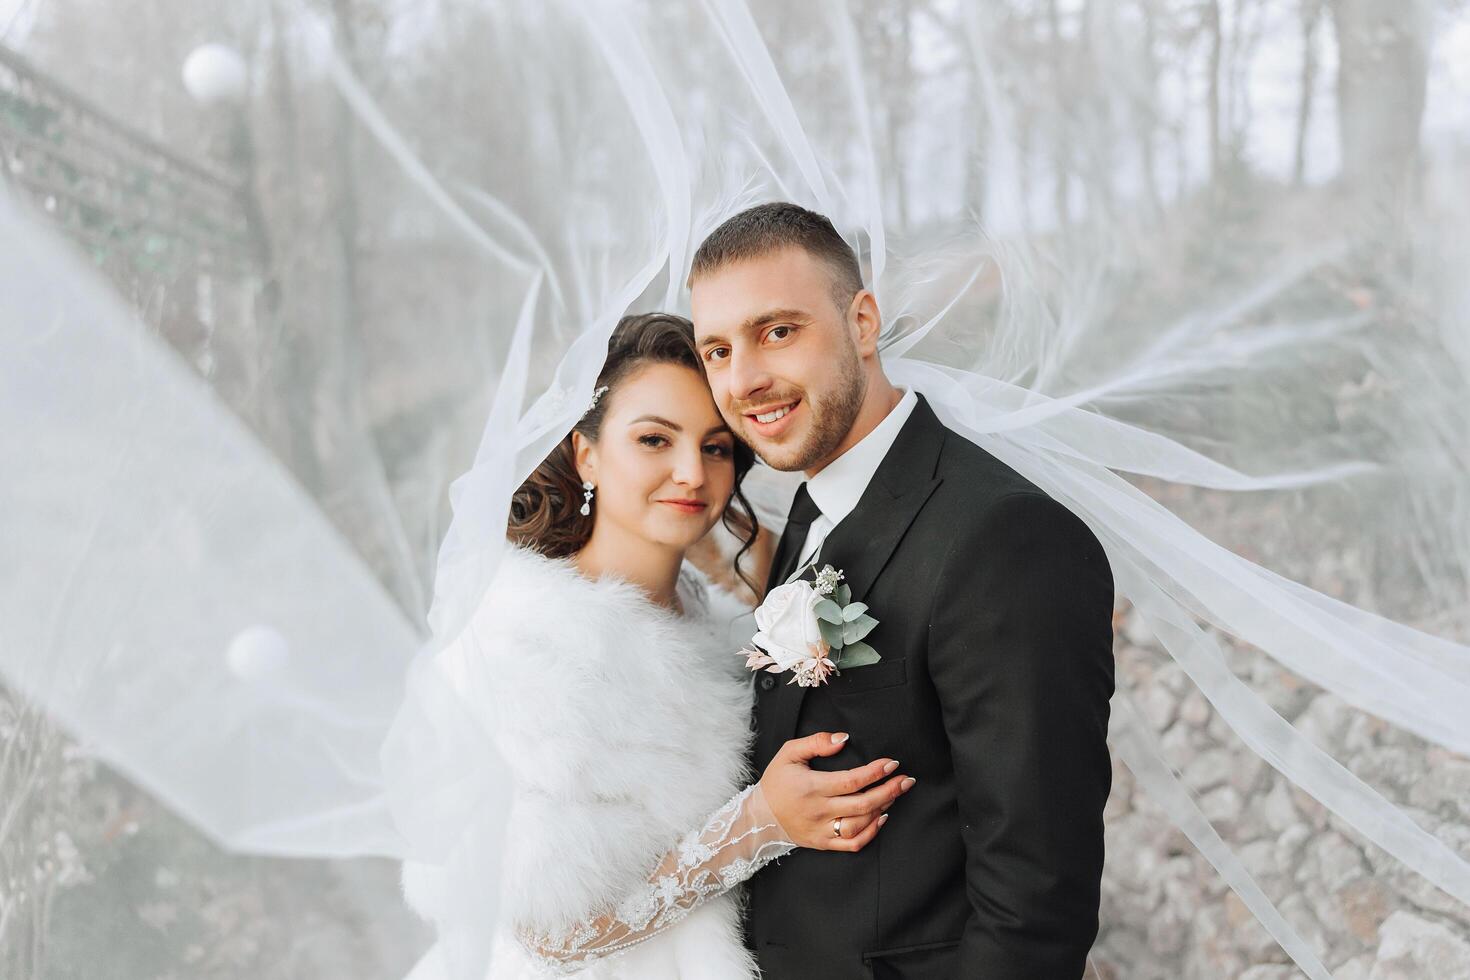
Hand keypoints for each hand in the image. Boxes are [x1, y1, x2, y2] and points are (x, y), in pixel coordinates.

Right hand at [757, 731, 914, 851]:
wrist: (760, 817)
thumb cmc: (777, 782)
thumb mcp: (789, 753)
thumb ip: (816, 742)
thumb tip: (843, 739)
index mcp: (811, 787)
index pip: (851, 781)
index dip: (875, 772)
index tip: (892, 763)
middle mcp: (819, 811)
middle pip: (862, 804)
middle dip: (889, 791)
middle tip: (907, 780)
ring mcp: (822, 830)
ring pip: (860, 824)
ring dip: (883, 808)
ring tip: (895, 794)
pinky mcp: (824, 843)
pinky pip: (853, 843)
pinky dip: (871, 832)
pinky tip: (882, 817)